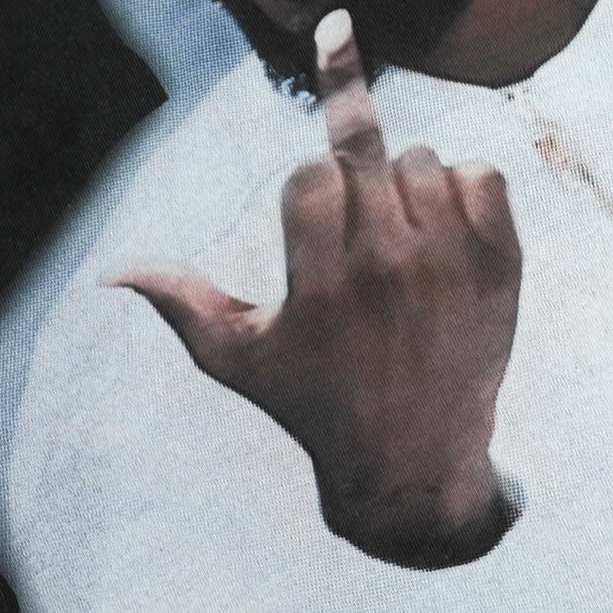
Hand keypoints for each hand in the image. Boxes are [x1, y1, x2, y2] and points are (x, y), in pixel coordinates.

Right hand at [111, 10, 523, 567]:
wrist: (416, 461)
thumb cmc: (315, 402)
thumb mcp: (239, 360)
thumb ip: (179, 305)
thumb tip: (111, 272)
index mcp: (322, 286)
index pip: (311, 172)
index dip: (308, 185)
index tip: (312, 206)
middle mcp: (389, 270)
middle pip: (365, 152)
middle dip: (352, 162)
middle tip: (357, 198)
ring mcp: (452, 266)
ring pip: (424, 158)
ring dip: (404, 178)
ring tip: (394, 229)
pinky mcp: (502, 268)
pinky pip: (484, 174)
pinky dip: (464, 185)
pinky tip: (442, 226)